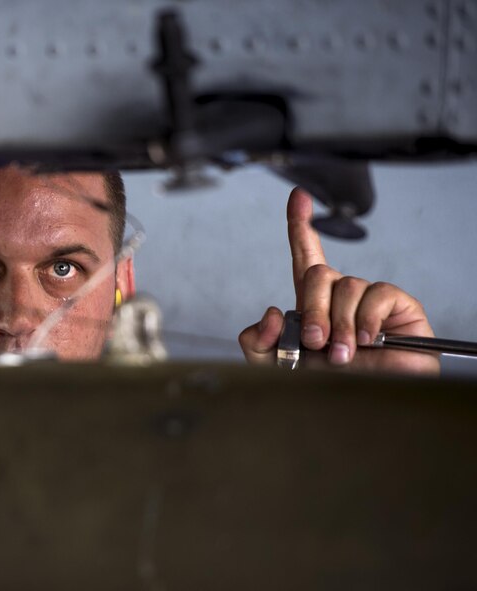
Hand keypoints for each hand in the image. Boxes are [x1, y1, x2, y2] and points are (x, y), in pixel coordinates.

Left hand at [238, 187, 439, 373]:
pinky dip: (365, 319)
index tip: (298, 197)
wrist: (365, 408)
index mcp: (313, 304)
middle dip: (312, 309)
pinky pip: (375, 293)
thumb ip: (256, 342)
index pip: (305, 255)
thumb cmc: (326, 389)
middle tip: (316, 342)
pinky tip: (367, 341)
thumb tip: (271, 312)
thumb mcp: (275, 367)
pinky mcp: (398, 305)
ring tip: (342, 353)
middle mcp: (340, 296)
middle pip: (317, 272)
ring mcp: (370, 299)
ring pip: (345, 285)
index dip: (300, 226)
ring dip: (339, 323)